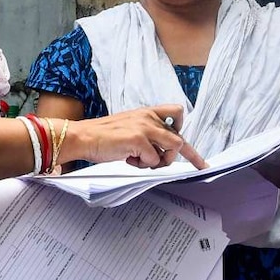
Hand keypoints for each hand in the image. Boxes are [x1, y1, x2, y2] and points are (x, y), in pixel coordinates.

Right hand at [64, 105, 207, 169]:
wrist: (84, 137)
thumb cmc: (103, 137)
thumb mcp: (129, 128)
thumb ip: (147, 135)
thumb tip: (161, 152)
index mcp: (146, 113)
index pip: (176, 115)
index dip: (186, 132)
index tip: (196, 151)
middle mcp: (149, 117)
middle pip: (179, 138)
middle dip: (185, 156)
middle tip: (191, 166)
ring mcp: (145, 127)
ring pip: (173, 148)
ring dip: (161, 161)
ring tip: (142, 162)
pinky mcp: (139, 139)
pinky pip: (155, 159)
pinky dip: (144, 165)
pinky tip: (129, 160)